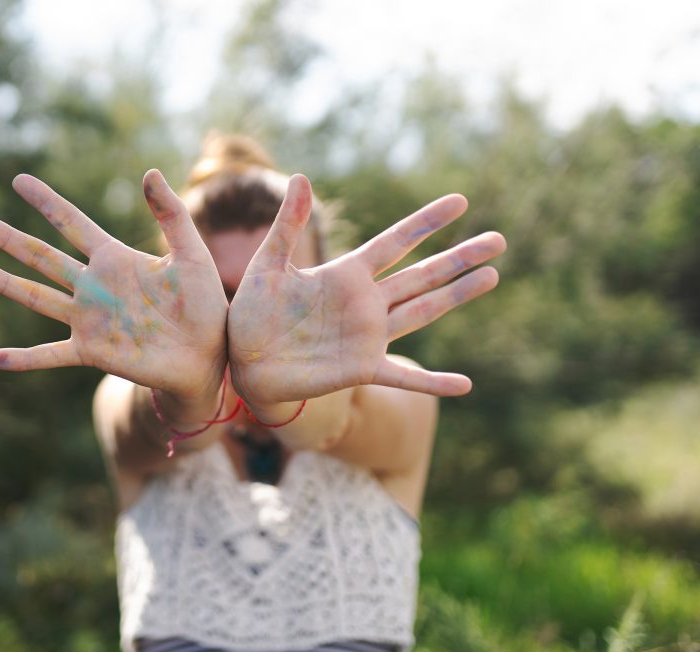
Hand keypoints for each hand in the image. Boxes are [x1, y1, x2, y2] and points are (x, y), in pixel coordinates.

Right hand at [0, 170, 227, 399]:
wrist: (210, 356)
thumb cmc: (206, 305)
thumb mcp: (191, 254)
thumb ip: (172, 215)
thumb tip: (148, 172)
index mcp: (115, 259)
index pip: (73, 223)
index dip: (47, 202)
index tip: (19, 180)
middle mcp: (94, 286)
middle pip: (41, 256)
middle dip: (7, 238)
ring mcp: (89, 319)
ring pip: (36, 296)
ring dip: (3, 283)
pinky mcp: (92, 351)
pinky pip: (51, 354)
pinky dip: (24, 358)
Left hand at [228, 174, 505, 404]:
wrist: (242, 361)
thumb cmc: (251, 313)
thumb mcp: (268, 264)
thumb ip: (286, 225)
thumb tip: (299, 177)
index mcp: (345, 274)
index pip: (396, 242)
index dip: (426, 223)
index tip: (460, 201)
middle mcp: (365, 302)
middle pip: (422, 274)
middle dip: (459, 257)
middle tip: (498, 239)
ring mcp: (368, 336)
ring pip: (424, 310)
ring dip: (457, 295)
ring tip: (492, 275)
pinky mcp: (361, 369)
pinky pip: (403, 377)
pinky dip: (431, 383)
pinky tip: (464, 385)